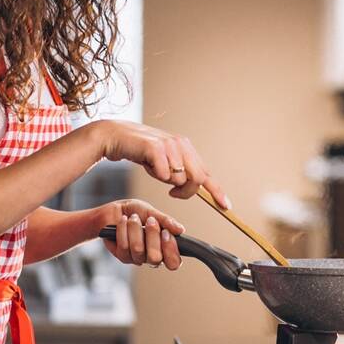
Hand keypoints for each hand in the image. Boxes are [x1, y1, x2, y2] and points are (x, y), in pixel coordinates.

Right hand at [93, 120, 230, 208]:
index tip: (226, 206)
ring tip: (153, 169)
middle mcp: (181, 144)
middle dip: (186, 191)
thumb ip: (180, 172)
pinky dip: (156, 175)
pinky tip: (147, 165)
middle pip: (197, 179)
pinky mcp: (156, 147)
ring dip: (165, 181)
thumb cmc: (141, 152)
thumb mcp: (165, 162)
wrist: (117, 137)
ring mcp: (169, 145)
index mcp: (186, 148)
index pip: (206, 173)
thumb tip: (194, 189)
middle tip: (172, 193)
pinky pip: (164, 174)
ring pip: (179, 179)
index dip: (217, 191)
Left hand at [99, 199, 184, 268]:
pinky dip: (123, 229)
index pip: (174, 262)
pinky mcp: (122, 256)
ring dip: (136, 229)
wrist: (114, 210)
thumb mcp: (152, 212)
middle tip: (150, 221)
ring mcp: (136, 258)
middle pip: (155, 258)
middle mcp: (151, 256)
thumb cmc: (135, 212)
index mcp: (164, 247)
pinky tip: (123, 221)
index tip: (166, 233)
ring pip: (138, 250)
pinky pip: (124, 246)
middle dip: (152, 236)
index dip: (171, 250)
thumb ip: (166, 221)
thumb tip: (180, 230)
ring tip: (133, 218)